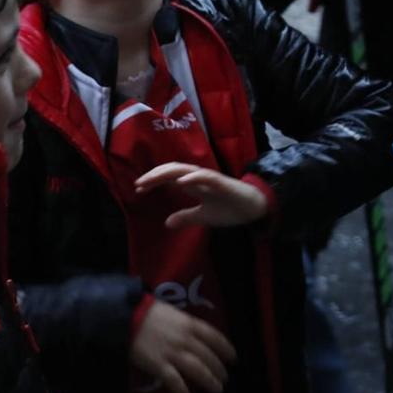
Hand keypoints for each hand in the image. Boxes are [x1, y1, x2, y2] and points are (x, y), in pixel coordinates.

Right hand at [129, 300, 235, 392]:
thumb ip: (184, 326)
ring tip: (217, 391)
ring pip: (197, 369)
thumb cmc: (147, 313)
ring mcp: (173, 352)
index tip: (233, 358)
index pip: (214, 337)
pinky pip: (175, 381)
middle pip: (208, 356)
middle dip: (218, 369)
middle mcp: (185, 339)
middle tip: (224, 379)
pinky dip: (183, 392)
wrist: (126, 317)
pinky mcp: (158, 365)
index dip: (226, 348)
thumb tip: (193, 336)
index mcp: (189, 324)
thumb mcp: (172, 313)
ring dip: (209, 381)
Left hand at [135, 162, 271, 228]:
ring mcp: (209, 178)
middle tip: (138, 184)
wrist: (254, 209)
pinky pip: (204, 176)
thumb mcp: (204, 216)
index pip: (169, 177)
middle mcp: (199, 178)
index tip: (138, 189)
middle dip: (154, 175)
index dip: (153, 181)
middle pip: (172, 170)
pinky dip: (191, 177)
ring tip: (151, 179)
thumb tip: (167, 222)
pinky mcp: (221, 182)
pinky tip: (179, 181)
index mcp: (194, 184)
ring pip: (184, 169)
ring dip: (166, 173)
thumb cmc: (231, 208)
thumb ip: (186, 217)